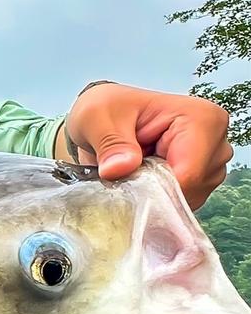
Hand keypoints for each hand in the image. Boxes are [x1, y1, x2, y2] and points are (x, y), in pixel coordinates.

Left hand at [61, 83, 231, 208]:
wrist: (106, 116)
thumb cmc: (106, 110)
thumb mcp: (97, 118)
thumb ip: (110, 143)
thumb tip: (117, 169)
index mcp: (202, 118)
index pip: (189, 173)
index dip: (154, 187)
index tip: (124, 179)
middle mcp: (215, 142)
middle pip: (191, 189)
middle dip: (153, 189)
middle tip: (124, 169)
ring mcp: (210, 164)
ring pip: (187, 199)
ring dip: (154, 193)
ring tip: (133, 169)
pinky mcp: (200, 181)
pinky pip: (181, 204)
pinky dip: (158, 198)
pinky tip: (142, 177)